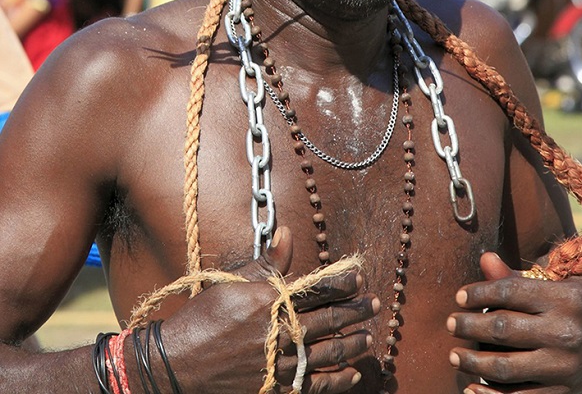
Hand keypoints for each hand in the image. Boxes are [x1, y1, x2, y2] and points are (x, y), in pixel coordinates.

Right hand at [162, 227, 379, 393]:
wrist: (176, 366)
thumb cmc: (202, 319)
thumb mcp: (232, 283)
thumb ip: (267, 262)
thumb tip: (289, 234)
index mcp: (270, 303)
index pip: (316, 289)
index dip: (341, 283)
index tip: (358, 277)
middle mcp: (279, 334)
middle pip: (328, 321)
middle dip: (355, 311)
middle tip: (374, 305)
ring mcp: (279, 365)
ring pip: (328, 355)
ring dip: (352, 345)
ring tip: (368, 337)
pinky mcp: (275, 389)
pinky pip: (315, 387)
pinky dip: (337, 381)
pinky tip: (351, 375)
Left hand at [446, 252, 581, 393]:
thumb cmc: (577, 307)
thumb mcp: (558, 286)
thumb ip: (519, 278)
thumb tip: (485, 259)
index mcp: (564, 299)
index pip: (510, 292)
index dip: (479, 293)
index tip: (459, 297)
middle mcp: (565, 333)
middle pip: (502, 329)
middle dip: (468, 326)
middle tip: (450, 324)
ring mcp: (565, 368)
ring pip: (506, 367)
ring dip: (473, 362)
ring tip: (454, 355)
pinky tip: (472, 388)